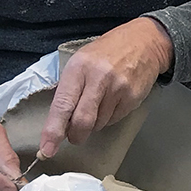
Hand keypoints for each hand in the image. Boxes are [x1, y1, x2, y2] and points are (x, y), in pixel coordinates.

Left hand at [40, 18, 173, 157]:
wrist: (144, 41)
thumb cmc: (106, 52)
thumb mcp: (81, 61)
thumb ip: (69, 88)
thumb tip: (57, 122)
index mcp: (78, 68)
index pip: (62, 104)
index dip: (53, 130)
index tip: (47, 149)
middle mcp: (98, 78)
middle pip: (82, 121)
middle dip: (76, 135)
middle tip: (74, 136)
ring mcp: (118, 88)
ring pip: (98, 124)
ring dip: (94, 123)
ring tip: (99, 102)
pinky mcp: (132, 97)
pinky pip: (114, 120)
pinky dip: (109, 117)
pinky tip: (113, 100)